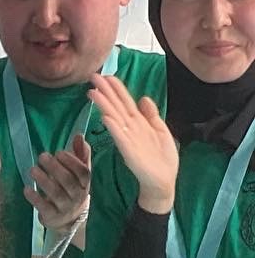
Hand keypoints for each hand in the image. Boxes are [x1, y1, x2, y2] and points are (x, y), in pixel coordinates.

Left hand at [25, 132, 91, 232]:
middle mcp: (77, 196)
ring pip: (56, 193)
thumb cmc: (72, 189)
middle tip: (42, 156)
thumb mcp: (78, 173)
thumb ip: (80, 154)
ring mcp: (65, 207)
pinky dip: (35, 198)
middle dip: (55, 168)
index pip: (83, 172)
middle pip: (68, 181)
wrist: (68, 220)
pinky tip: (27, 188)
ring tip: (32, 170)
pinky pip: (44, 207)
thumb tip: (79, 135)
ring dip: (44, 180)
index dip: (71, 161)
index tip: (58, 152)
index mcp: (85, 183)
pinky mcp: (52, 216)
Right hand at [88, 74, 178, 211]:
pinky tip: (106, 117)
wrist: (163, 181)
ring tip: (93, 92)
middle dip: (105, 92)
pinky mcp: (130, 152)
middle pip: (116, 106)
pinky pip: (121, 137)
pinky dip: (114, 127)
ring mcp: (129, 140)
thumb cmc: (162, 159)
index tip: (107, 76)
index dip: (117, 89)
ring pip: (115, 118)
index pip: (125, 102)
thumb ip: (152, 115)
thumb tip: (144, 98)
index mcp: (139, 123)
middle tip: (93, 77)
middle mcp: (131, 129)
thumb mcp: (161, 131)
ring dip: (104, 105)